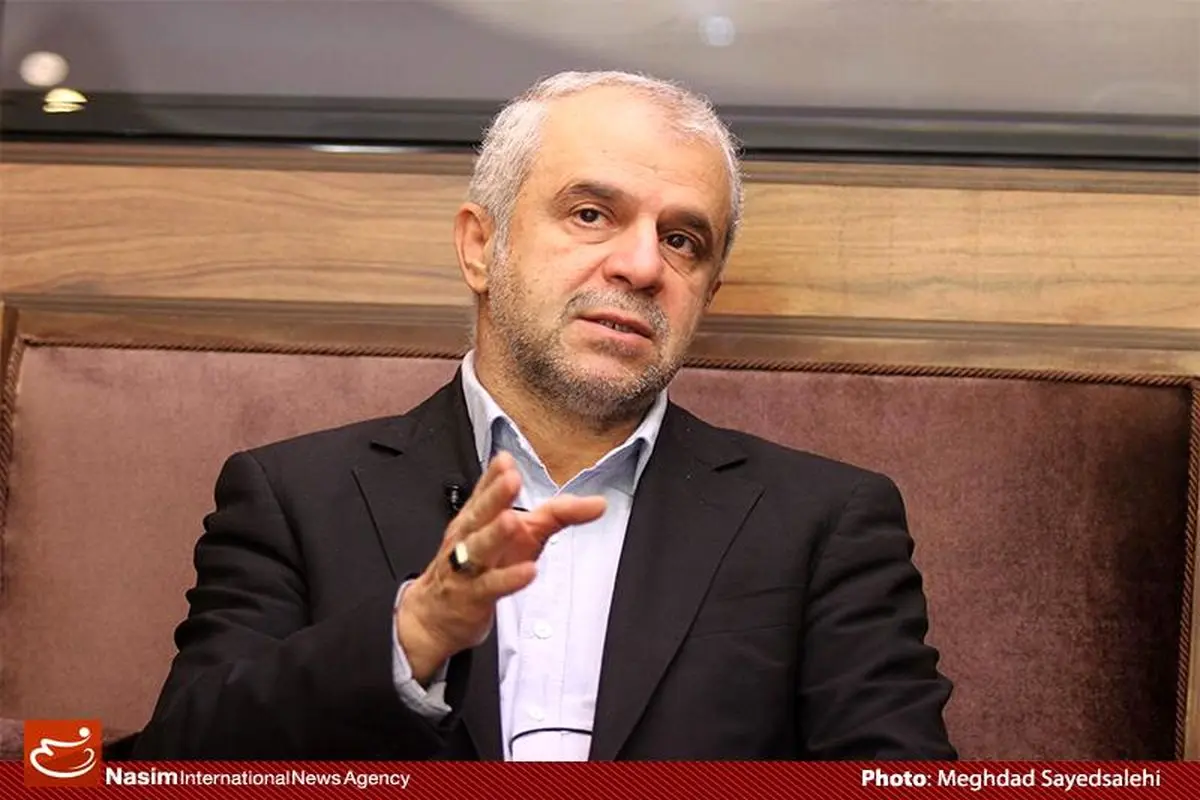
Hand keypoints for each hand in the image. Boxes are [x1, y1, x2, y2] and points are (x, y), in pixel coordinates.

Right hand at [395, 451, 605, 682]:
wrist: (437, 615)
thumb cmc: (480, 568)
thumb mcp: (522, 536)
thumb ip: (557, 515)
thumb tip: (597, 503)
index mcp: (477, 519)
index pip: (484, 492)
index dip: (493, 476)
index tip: (505, 459)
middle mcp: (469, 539)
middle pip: (480, 514)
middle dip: (494, 495)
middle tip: (510, 478)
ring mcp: (468, 568)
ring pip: (479, 548)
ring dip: (495, 533)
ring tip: (511, 520)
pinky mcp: (474, 597)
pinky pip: (491, 586)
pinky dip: (509, 579)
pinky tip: (527, 571)